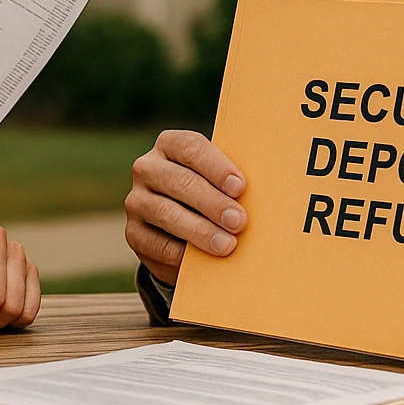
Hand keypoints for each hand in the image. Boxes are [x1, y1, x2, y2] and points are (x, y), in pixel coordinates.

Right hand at [124, 130, 247, 285]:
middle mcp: (147, 168)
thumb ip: (233, 180)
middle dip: (211, 202)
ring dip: (199, 230)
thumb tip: (269, 191)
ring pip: (166, 213)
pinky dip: (183, 253)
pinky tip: (204, 260)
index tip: (239, 187)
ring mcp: (137, 201)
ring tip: (227, 245)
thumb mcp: (220, 179)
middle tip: (239, 221)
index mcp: (169, 144)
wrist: (183, 226)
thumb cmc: (214, 193)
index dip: (215, 166)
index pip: (189, 147)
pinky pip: (157, 244)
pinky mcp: (134, 233)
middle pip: (178, 181)